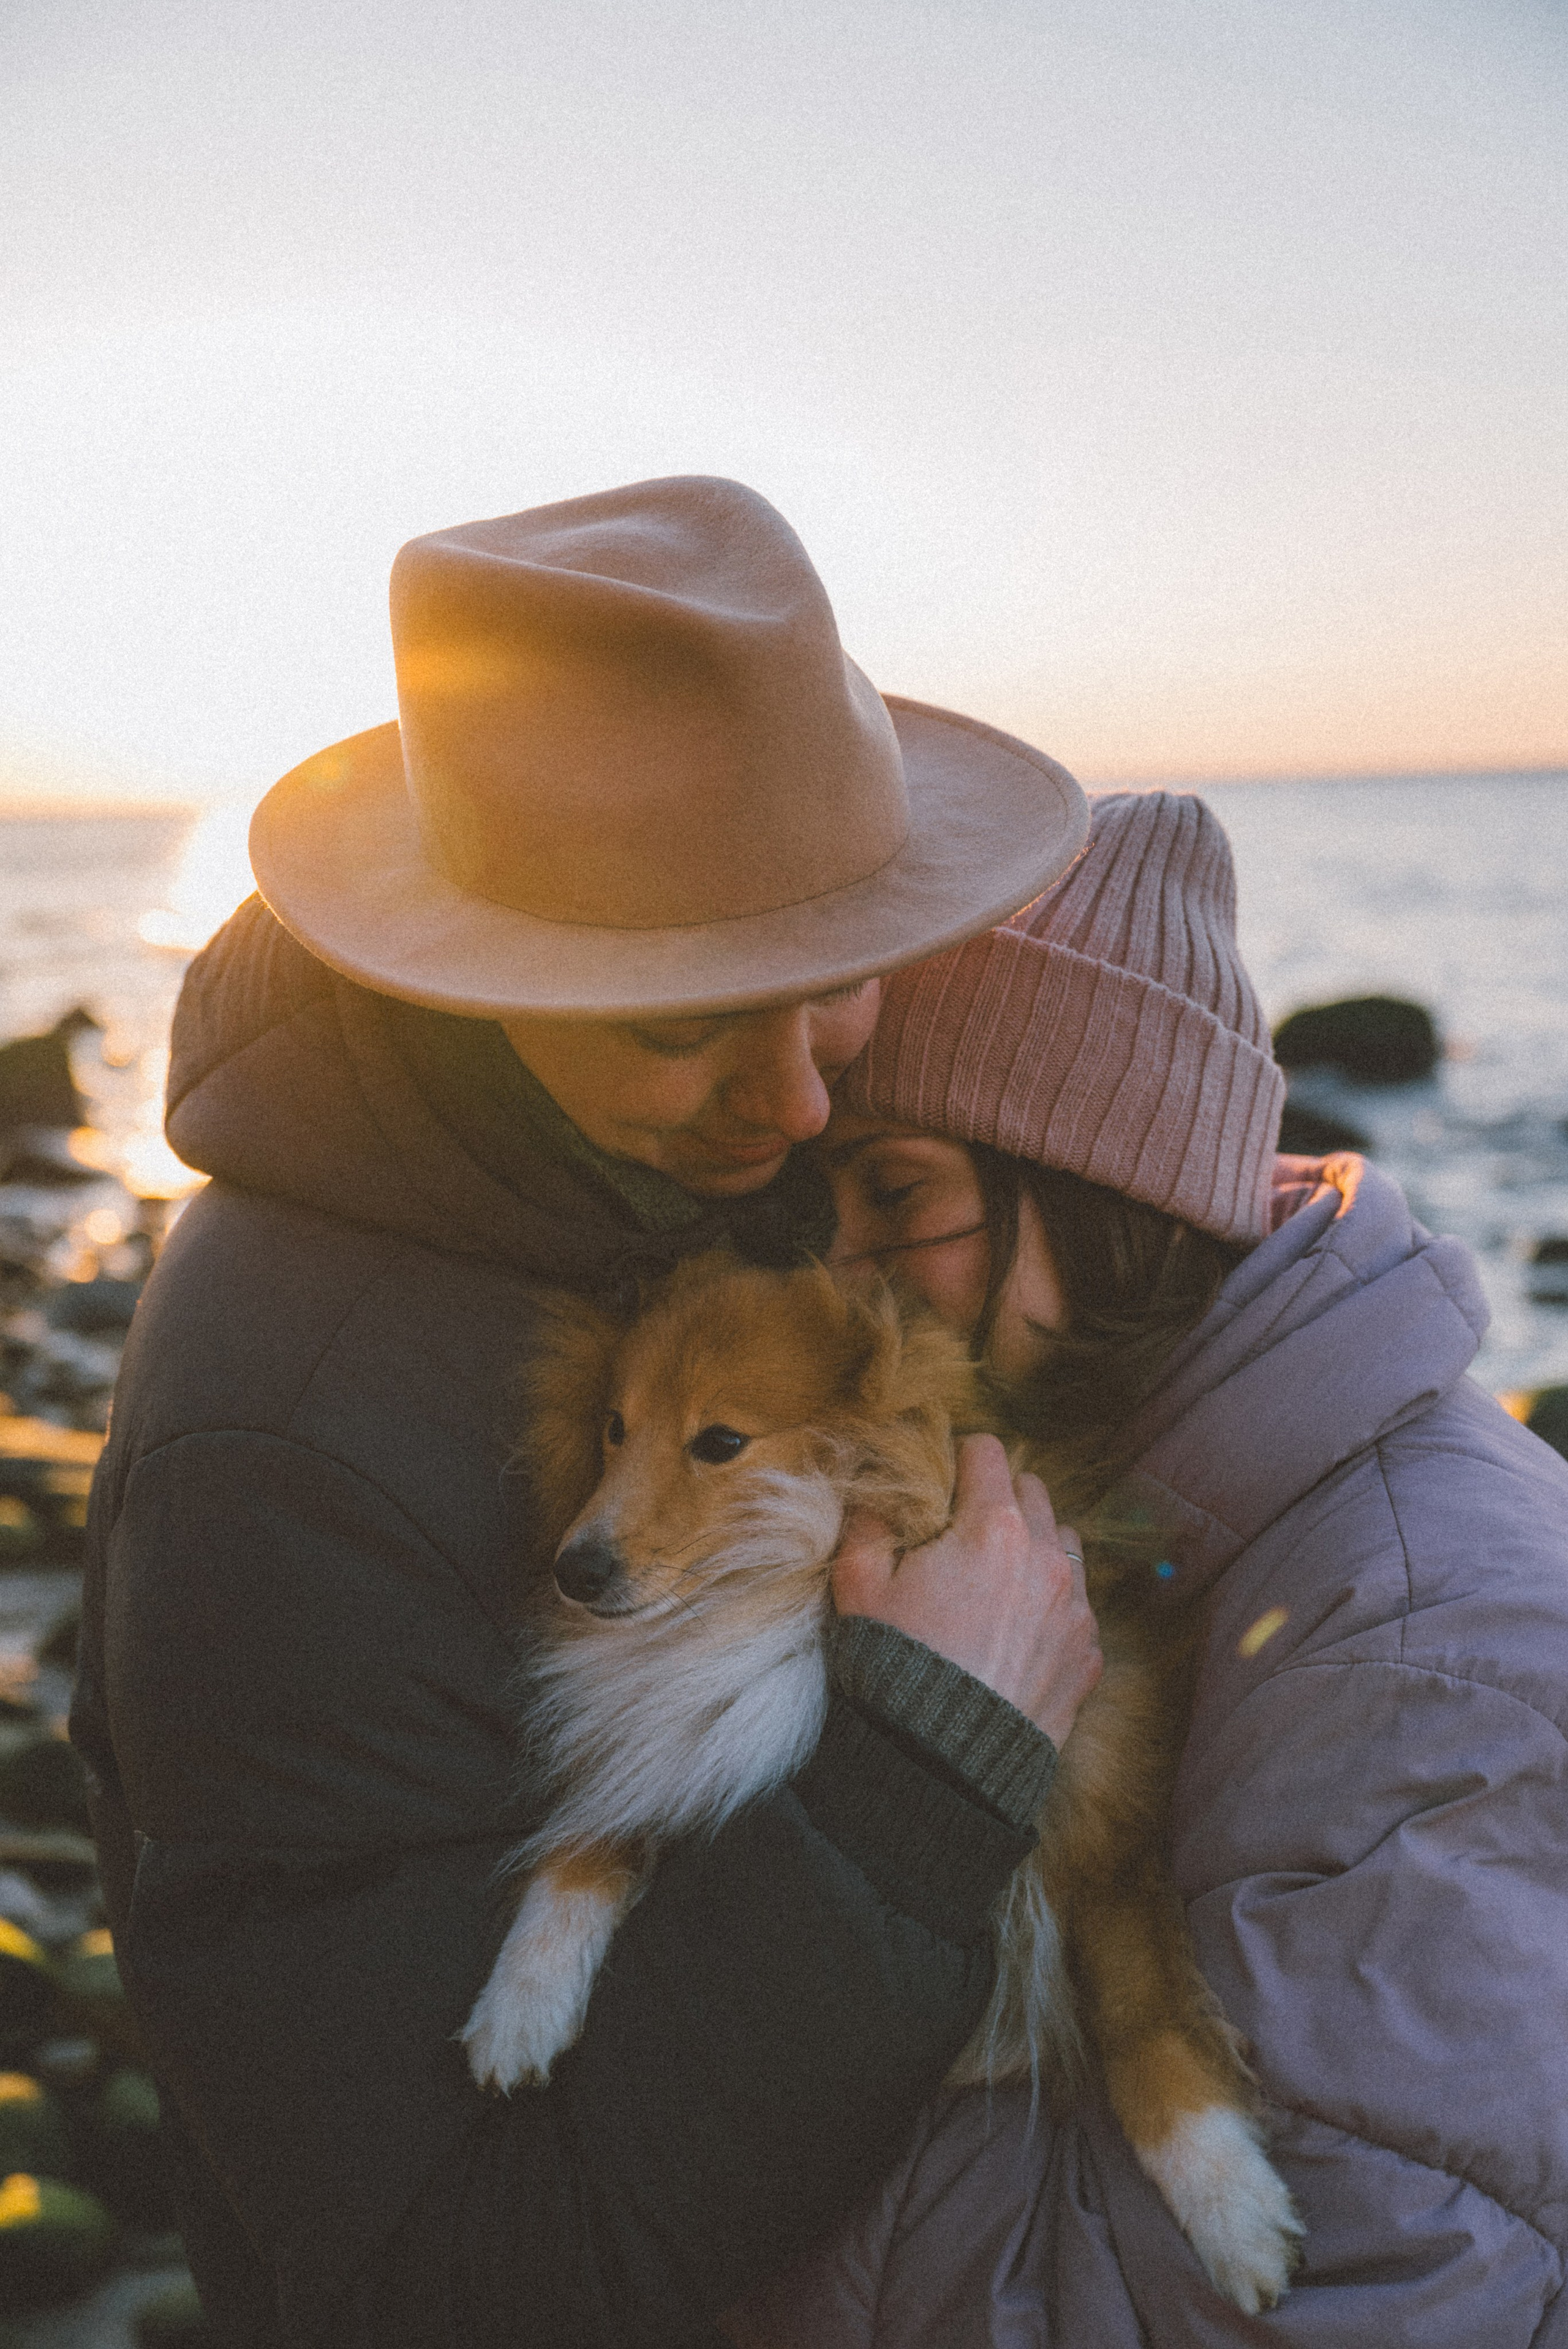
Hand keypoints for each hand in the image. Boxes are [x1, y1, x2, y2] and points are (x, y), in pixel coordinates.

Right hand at [832, 1433, 1101, 1746]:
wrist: (941, 1763)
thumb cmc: (896, 1667)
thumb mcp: (859, 1587)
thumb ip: (868, 1525)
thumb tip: (878, 1496)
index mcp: (991, 1528)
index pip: (986, 1452)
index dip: (958, 1457)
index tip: (942, 1480)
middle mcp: (1044, 1558)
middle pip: (1033, 1490)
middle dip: (1000, 1496)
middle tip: (964, 1527)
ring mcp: (1074, 1608)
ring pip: (1065, 1543)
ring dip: (1035, 1543)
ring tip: (998, 1575)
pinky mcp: (1088, 1655)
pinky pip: (1078, 1604)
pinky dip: (1053, 1601)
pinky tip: (1018, 1627)